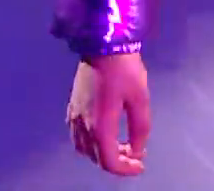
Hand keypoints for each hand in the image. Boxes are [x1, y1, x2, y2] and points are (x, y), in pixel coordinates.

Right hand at [69, 53, 150, 175]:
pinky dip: (92, 142)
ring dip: (103, 153)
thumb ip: (140, 128)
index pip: (109, 161)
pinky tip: (105, 133)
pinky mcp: (72, 106)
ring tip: (122, 145)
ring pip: (84, 149)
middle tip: (136, 155)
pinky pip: (78, 135)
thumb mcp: (140, 99)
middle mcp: (83, 125)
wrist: (103, 44)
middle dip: (117, 161)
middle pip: (96, 158)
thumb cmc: (125, 70)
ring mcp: (74, 116)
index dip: (126, 169)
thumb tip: (139, 150)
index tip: (141, 165)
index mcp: (100, 126)